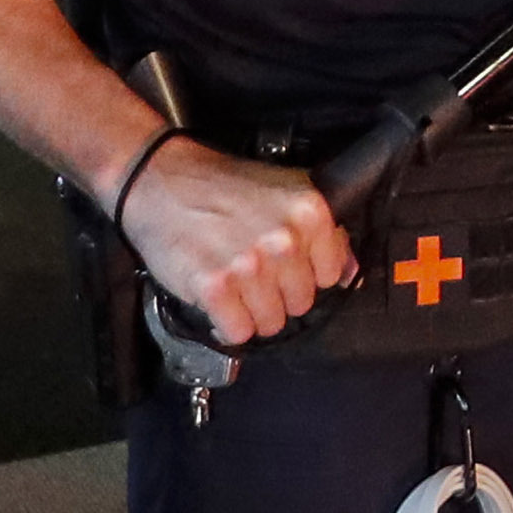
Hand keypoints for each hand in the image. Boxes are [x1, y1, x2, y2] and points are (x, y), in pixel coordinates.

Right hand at [115, 134, 355, 349]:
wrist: (160, 179)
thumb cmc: (221, 186)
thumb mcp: (283, 190)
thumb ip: (322, 233)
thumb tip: (351, 272)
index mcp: (309, 211)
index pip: (332, 274)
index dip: (306, 273)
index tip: (284, 264)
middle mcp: (284, 239)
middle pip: (301, 303)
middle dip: (277, 294)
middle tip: (251, 270)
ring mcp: (249, 265)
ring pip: (271, 323)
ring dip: (251, 311)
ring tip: (233, 282)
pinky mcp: (214, 287)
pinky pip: (237, 332)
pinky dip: (226, 324)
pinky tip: (216, 297)